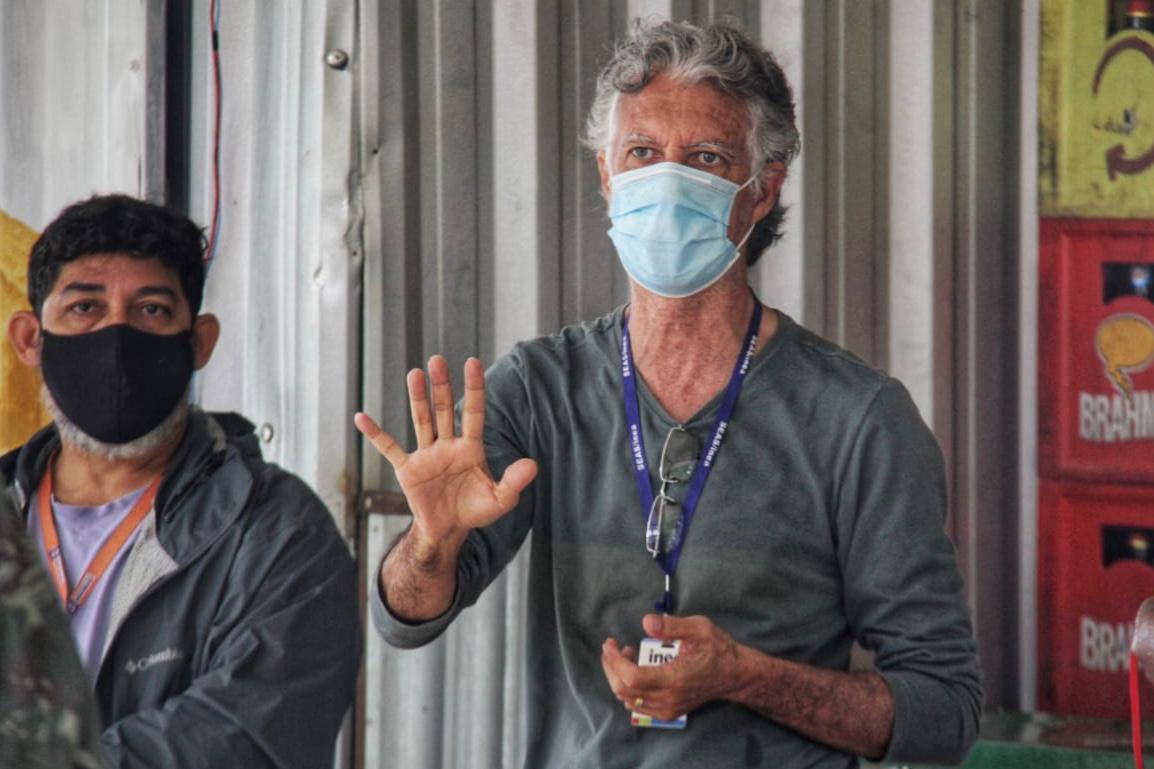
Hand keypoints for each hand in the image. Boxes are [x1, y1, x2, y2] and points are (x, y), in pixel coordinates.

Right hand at [355, 355, 537, 547]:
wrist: (447, 530)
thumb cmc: (475, 511)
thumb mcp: (500, 500)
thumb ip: (514, 482)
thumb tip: (533, 464)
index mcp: (471, 448)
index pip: (473, 412)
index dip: (474, 388)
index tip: (473, 362)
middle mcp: (448, 445)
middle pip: (444, 409)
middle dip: (441, 385)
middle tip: (437, 360)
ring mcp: (426, 454)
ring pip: (422, 420)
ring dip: (417, 398)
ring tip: (414, 373)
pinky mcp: (408, 469)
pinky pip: (389, 448)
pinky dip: (375, 434)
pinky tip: (361, 418)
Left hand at [601, 613, 743, 721]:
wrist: (734, 675)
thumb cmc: (718, 649)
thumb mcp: (699, 628)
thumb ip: (672, 626)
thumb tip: (646, 622)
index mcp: (674, 679)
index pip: (631, 678)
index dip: (614, 662)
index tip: (609, 643)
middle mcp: (669, 699)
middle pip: (624, 690)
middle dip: (611, 667)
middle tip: (612, 647)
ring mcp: (668, 709)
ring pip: (628, 699)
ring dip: (618, 677)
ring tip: (625, 655)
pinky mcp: (669, 712)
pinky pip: (638, 706)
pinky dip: (628, 689)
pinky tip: (635, 670)